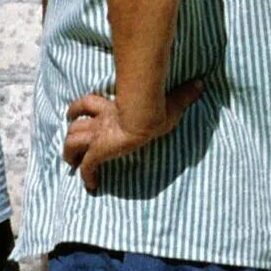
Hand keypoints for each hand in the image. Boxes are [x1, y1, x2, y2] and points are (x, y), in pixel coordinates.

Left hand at [63, 79, 203, 194]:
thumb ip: (183, 94)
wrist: (144, 118)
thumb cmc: (156, 110)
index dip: (80, 107)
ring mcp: (98, 137)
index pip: (89, 103)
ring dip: (70, 153)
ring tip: (71, 163)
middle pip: (75, 125)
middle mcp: (100, 122)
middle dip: (71, 133)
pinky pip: (88, 167)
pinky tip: (91, 186)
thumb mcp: (172, 102)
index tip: (75, 113)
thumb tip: (200, 84)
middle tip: (71, 142)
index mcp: (112, 108)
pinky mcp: (99, 152)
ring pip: (73, 143)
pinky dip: (87, 177)